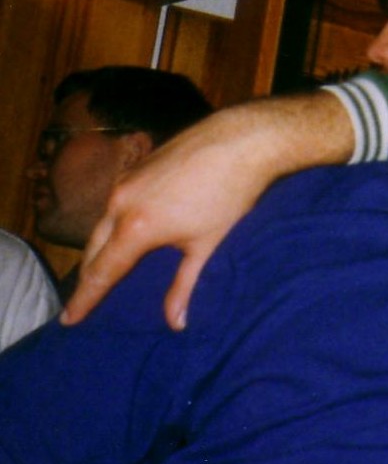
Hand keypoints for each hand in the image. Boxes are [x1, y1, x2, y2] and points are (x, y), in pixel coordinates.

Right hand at [64, 93, 353, 329]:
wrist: (242, 140)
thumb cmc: (231, 195)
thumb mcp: (207, 246)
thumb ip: (185, 285)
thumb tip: (176, 323)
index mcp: (135, 228)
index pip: (101, 272)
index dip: (84, 299)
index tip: (68, 320)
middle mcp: (120, 203)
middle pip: (94, 249)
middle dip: (88, 277)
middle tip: (81, 302)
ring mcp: (126, 181)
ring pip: (102, 223)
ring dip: (99, 249)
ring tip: (100, 270)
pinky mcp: (137, 167)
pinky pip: (115, 203)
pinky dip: (112, 224)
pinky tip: (122, 232)